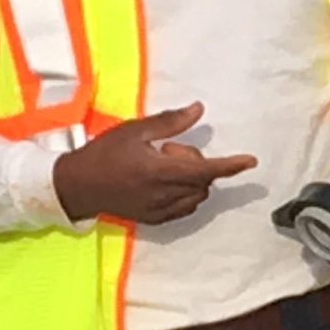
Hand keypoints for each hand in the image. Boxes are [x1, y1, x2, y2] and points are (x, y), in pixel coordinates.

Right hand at [51, 103, 255, 225]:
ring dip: (191, 179)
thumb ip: (171, 122)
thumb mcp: (135, 130)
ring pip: (196, 196)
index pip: (206, 169)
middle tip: (167, 149)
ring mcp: (160, 210)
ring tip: (161, 166)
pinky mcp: (154, 219)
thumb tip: (199, 109)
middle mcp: (164, 194)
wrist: (79, 185)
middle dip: (195, 162)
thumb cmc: (105, 153)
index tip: (250, 161)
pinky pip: (184, 208)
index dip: (231, 165)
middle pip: (203, 180)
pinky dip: (184, 194)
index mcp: (160, 170)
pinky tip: (163, 182)